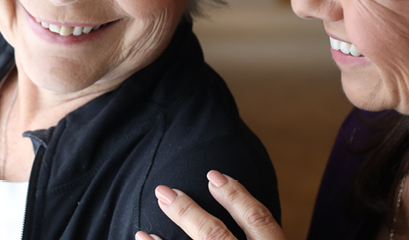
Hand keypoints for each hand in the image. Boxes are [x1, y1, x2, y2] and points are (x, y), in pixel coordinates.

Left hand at [135, 170, 286, 239]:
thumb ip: (266, 234)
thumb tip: (240, 200)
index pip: (260, 222)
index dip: (237, 196)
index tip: (213, 175)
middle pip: (216, 236)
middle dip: (187, 213)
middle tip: (164, 191)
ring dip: (169, 234)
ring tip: (150, 215)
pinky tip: (142, 238)